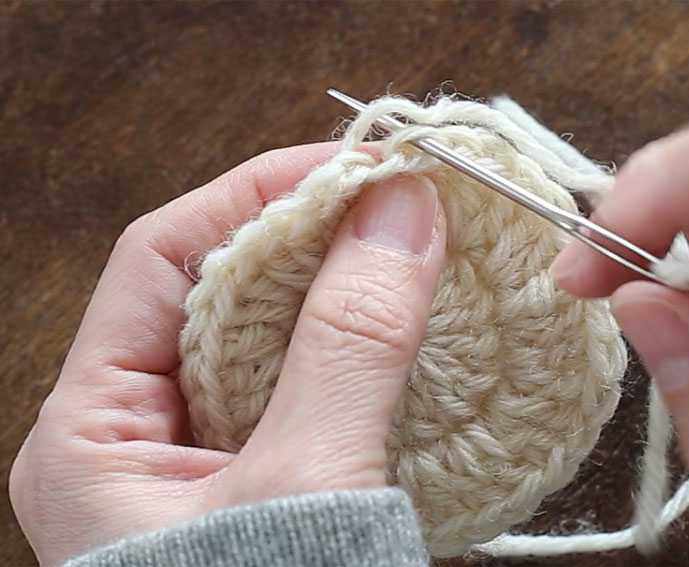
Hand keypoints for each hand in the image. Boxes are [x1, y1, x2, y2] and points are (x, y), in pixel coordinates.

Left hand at [9, 142, 445, 565]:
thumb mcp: (308, 488)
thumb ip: (350, 346)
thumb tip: (400, 211)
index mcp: (94, 434)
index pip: (165, 260)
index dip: (256, 197)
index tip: (352, 167)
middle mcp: (142, 439)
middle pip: (221, 291)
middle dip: (314, 238)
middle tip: (402, 200)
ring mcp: (212, 462)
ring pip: (276, 338)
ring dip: (350, 291)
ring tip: (423, 253)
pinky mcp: (272, 483)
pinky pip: (315, 387)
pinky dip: (369, 352)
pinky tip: (420, 330)